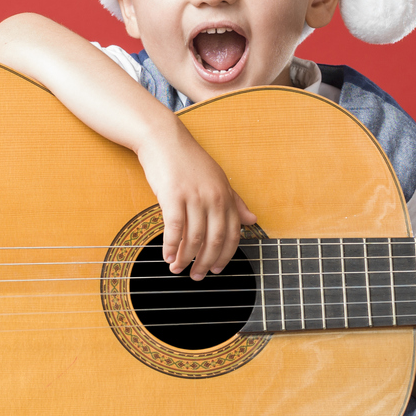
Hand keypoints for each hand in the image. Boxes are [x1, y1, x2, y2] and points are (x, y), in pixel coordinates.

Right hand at [136, 122, 256, 279]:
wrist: (163, 138)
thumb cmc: (188, 160)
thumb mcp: (217, 179)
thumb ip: (235, 201)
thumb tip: (252, 219)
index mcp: (226, 195)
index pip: (232, 234)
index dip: (226, 256)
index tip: (216, 269)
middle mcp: (214, 197)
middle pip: (215, 240)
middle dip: (206, 263)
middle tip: (197, 276)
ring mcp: (194, 197)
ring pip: (194, 237)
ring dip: (186, 258)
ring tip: (177, 268)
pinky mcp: (172, 196)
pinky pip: (174, 228)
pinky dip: (171, 246)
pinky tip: (167, 255)